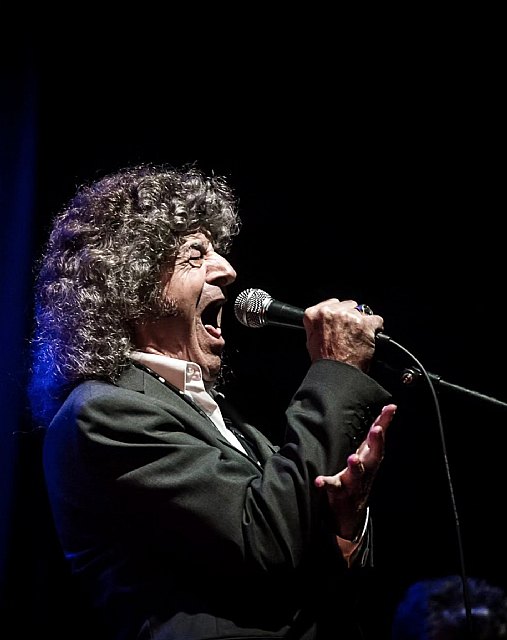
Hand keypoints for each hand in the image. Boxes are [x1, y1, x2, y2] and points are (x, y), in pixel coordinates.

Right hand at [303, 299, 383, 370]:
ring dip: (363, 323)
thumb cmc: (325, 361)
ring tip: (359, 337)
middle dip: (351, 317)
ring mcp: (348, 316)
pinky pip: (376, 320)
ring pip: (363, 312)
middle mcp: (330, 312)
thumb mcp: (311, 340)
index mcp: (314, 314)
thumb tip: (326, 321)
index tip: (342, 321)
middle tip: (350, 332)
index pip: (332, 303)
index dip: (339, 313)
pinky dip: (376, 328)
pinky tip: (370, 338)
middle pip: (349, 305)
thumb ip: (318, 325)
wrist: (337, 373)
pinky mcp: (364, 323)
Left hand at [314, 403, 396, 539]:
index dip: (385, 423)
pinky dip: (327, 484)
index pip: (379, 439)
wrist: (352, 511)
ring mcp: (354, 482)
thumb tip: (391, 406)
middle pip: (374, 456)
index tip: (390, 409)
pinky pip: (334, 488)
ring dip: (356, 466)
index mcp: (371, 458)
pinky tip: (319, 481)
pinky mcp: (340, 492)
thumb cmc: (361, 473)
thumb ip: (378, 430)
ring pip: (357, 474)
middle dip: (377, 442)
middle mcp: (366, 470)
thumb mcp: (368, 452)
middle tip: (377, 430)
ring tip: (353, 458)